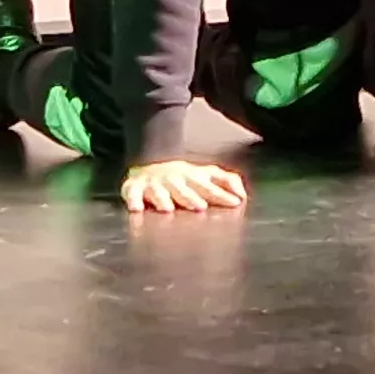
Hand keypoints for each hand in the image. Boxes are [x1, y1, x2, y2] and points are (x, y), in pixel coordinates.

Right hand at [118, 157, 248, 212]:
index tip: (234, 203)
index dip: (221, 195)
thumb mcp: (206, 175)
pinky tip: (136, 209)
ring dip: (163, 199)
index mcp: (193, 178)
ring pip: (158, 191)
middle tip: (200, 207)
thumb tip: (243, 194)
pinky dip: (133, 200)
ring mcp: (154, 183)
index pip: (209, 187)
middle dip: (191, 197)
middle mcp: (174, 180)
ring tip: (168, 209)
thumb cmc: (184, 177)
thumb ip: (226, 181)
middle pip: (183, 189)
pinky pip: (131, 193)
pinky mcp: (135, 187)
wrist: (150, 163)